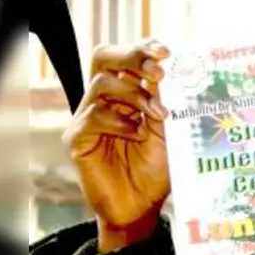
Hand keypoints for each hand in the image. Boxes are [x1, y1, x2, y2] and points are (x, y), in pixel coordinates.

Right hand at [63, 40, 171, 251]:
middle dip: (132, 57)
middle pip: (103, 57)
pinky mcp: (76, 139)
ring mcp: (87, 117)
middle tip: (157, 71)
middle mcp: (103, 99)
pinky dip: (118, 121)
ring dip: (133, 94)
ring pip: (100, 85)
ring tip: (156, 113)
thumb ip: (168, 101)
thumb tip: (177, 68)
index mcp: (126, 91)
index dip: (142, 47)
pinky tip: (136, 134)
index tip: (166, 52)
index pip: (126, 57)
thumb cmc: (156, 168)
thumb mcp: (169, 131)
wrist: (141, 207)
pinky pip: (91, 117)